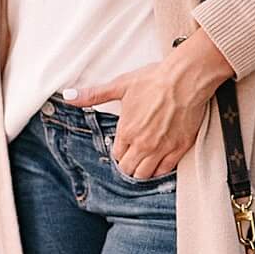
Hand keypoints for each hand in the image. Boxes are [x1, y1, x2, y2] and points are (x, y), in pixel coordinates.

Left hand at [64, 28, 234, 179]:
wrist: (185, 78)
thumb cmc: (154, 79)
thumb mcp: (120, 85)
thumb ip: (94, 95)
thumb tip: (69, 96)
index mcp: (127, 131)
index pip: (117, 155)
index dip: (119, 152)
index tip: (123, 147)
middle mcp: (143, 144)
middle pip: (129, 169)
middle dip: (128, 165)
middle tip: (132, 158)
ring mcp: (162, 148)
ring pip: (146, 174)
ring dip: (142, 172)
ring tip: (144, 163)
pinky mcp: (180, 147)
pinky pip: (166, 170)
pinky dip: (161, 170)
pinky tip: (160, 162)